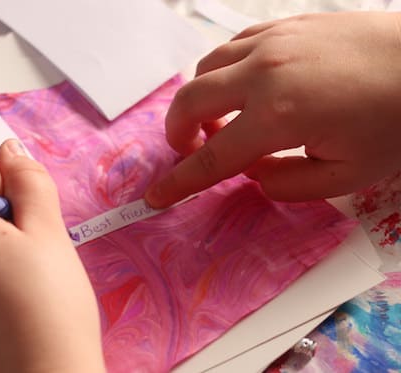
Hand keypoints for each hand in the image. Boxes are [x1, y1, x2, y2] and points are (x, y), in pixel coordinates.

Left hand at [0, 139, 104, 372]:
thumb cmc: (50, 310)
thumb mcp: (48, 233)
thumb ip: (29, 181)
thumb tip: (10, 148)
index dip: (18, 194)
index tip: (35, 229)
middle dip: (8, 220)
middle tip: (35, 259)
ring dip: (1, 247)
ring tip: (25, 283)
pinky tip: (11, 300)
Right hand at [145, 12, 400, 207]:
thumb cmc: (396, 121)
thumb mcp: (346, 176)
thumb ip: (287, 184)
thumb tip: (255, 173)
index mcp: (278, 117)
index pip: (212, 158)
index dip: (179, 181)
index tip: (155, 196)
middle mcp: (263, 73)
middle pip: (191, 101)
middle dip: (177, 132)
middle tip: (189, 150)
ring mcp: (272, 42)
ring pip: (205, 68)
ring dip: (199, 99)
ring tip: (221, 119)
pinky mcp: (284, 25)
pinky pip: (231, 46)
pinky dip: (222, 71)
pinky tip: (242, 86)